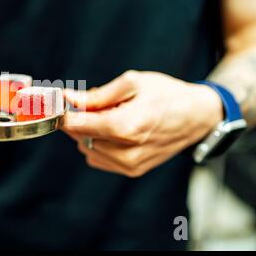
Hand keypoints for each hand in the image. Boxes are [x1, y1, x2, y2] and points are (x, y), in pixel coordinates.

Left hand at [63, 71, 222, 176]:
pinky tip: (114, 130)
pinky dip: (98, 143)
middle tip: (91, 104)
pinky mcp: (132, 171)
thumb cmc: (166, 95)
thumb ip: (96, 95)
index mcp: (127, 127)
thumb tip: (67, 97)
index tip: (58, 104)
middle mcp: (127, 152)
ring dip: (88, 132)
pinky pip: (98, 158)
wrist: (197, 117)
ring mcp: (129, 165)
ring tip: (109, 116)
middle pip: (81, 137)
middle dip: (79, 120)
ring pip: (87, 148)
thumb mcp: (133, 84)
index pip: (79, 125)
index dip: (65, 114)